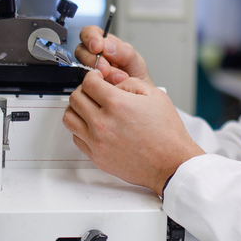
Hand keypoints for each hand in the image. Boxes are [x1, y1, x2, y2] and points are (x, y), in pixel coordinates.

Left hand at [64, 71, 203, 194]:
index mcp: (117, 105)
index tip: (97, 78)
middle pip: (75, 98)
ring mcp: (97, 142)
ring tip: (88, 107)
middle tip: (93, 91)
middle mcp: (103, 123)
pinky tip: (93, 125)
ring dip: (77, 109)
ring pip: (69, 118)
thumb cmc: (167, 134)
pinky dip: (81, 128)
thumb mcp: (155, 95)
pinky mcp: (96, 156)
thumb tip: (112, 83)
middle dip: (84, 90)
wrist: (171, 164)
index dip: (92, 76)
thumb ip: (129, 83)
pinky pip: (76, 137)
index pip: (88, 82)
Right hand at [74, 27, 150, 84]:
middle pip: (81, 50)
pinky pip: (85, 84)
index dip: (90, 37)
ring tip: (117, 79)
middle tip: (106, 69)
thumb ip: (122, 51)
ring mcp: (89, 71)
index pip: (89, 32)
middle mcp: (93, 56)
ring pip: (82, 68)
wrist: (139, 99)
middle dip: (94, 60)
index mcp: (104, 43)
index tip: (98, 48)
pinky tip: (111, 87)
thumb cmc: (136, 77)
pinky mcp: (87, 86)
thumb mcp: (134, 61)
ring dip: (99, 75)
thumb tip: (106, 45)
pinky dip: (98, 86)